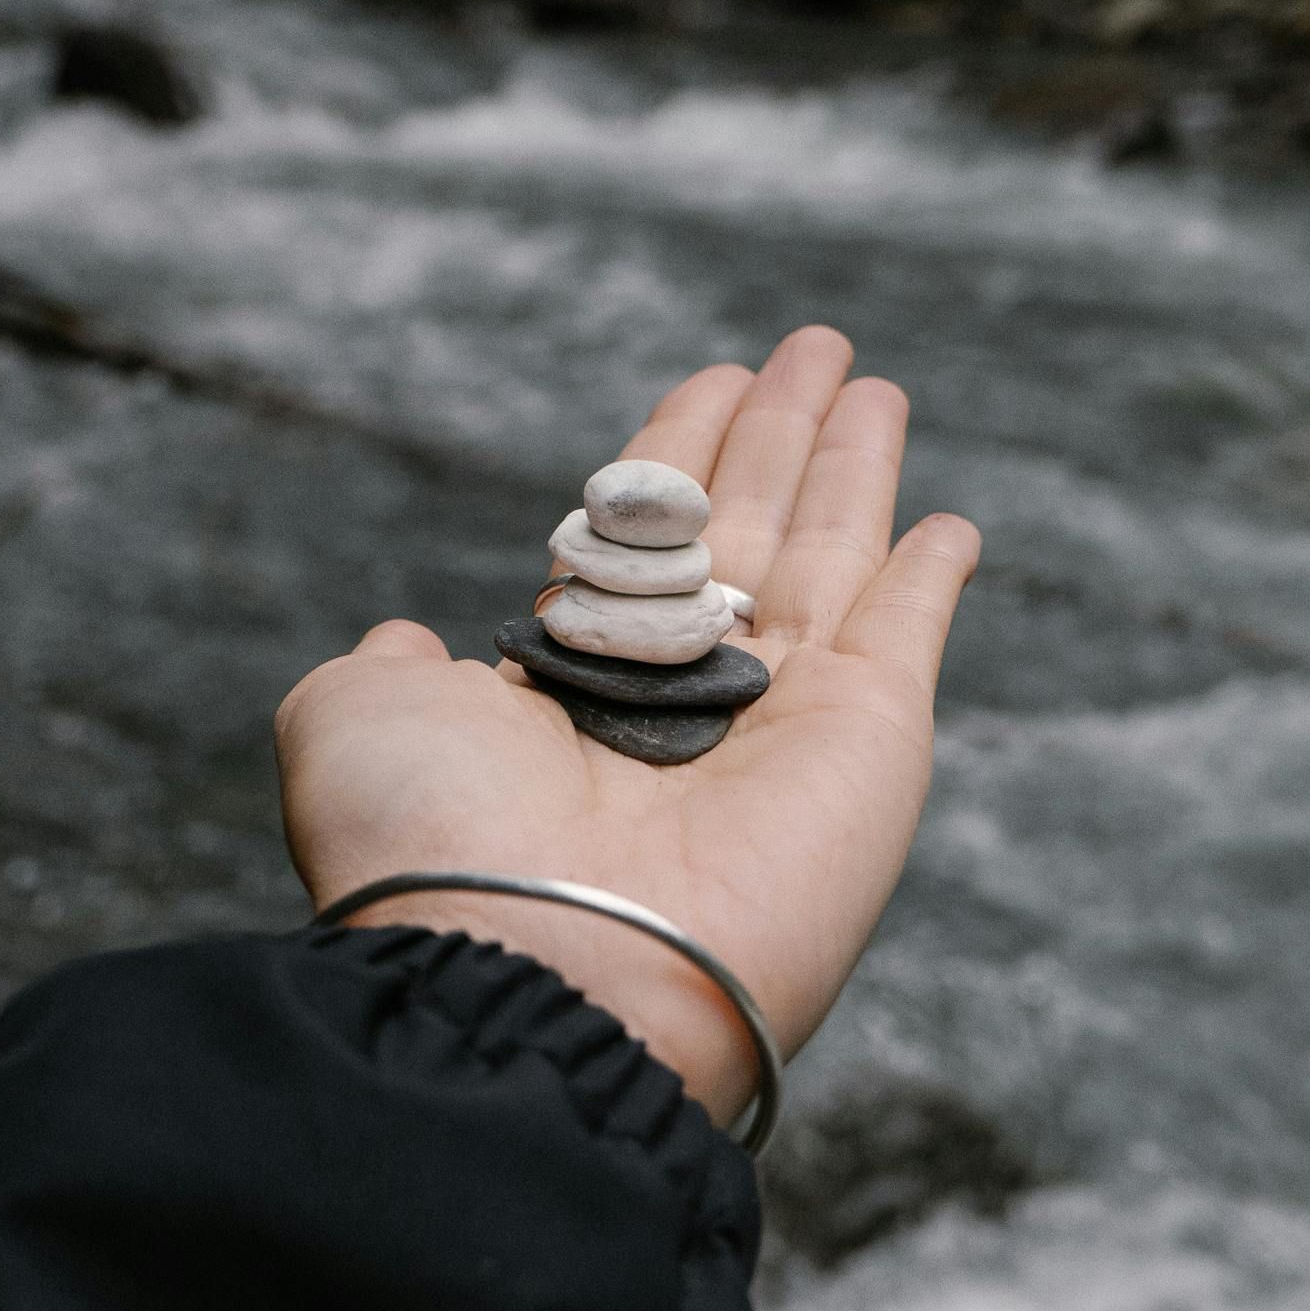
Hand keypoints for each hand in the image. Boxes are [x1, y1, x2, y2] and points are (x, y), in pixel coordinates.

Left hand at [275, 326, 978, 1127]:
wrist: (542, 963)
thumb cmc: (436, 841)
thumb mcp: (356, 718)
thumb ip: (382, 666)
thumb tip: (406, 639)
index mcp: (573, 685)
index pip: (644, 536)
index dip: (680, 447)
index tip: (716, 376)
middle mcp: (685, 696)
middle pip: (750, 528)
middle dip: (780, 432)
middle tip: (815, 346)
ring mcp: (787, 718)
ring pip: (833, 555)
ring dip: (855, 465)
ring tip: (872, 381)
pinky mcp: (875, 740)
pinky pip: (913, 632)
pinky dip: (935, 577)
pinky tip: (952, 525)